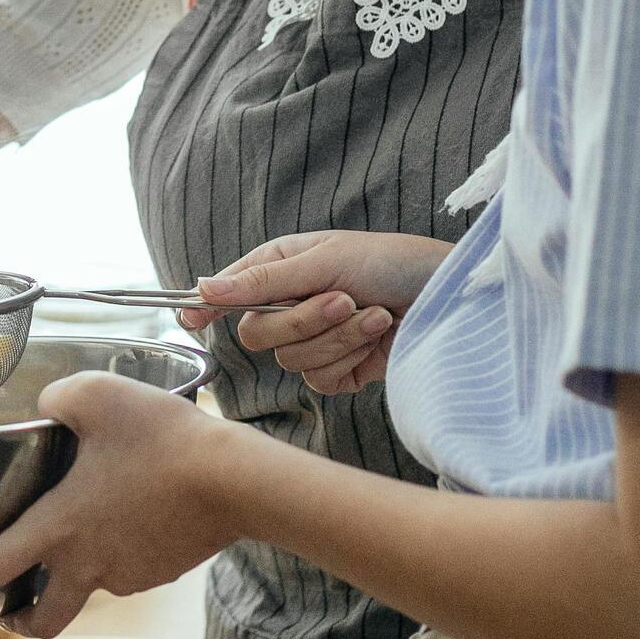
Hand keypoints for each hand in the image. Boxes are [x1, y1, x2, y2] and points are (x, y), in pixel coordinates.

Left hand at [0, 373, 244, 638]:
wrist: (241, 481)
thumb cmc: (166, 440)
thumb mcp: (97, 397)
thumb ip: (56, 401)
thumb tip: (44, 409)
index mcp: (57, 529)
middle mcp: (86, 564)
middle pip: (39, 616)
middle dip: (16, 618)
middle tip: (5, 608)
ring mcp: (127, 573)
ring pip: (88, 584)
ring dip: (74, 570)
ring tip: (86, 524)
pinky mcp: (160, 569)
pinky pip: (127, 565)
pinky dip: (119, 548)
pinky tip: (133, 510)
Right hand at [178, 231, 452, 393]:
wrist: (449, 298)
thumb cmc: (392, 262)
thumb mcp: (326, 260)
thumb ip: (262, 281)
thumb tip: (202, 286)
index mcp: (280, 270)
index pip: (227, 292)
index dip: (206, 307)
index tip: (190, 321)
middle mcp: (290, 306)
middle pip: (257, 334)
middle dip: (304, 320)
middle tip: (343, 299)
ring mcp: (312, 342)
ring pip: (291, 360)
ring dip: (340, 336)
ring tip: (375, 313)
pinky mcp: (337, 372)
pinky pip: (320, 379)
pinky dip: (352, 357)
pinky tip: (379, 335)